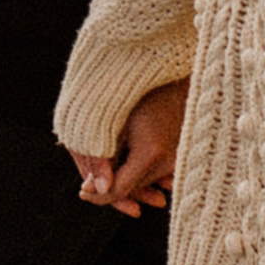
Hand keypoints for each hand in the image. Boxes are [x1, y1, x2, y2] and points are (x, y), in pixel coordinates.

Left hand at [76, 77, 187, 216]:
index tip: (81, 191)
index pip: (119, 190)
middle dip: (111, 188)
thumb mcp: (113, 124)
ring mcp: (180, 158)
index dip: (97, 195)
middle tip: (87, 186)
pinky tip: (127, 165)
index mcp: (150, 155)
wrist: (169, 69)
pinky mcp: (184, 151)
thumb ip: (102, 161)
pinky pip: (159, 170)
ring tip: (105, 175)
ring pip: (146, 180)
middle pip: (134, 188)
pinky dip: (143, 171)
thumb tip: (90, 191)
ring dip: (127, 180)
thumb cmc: (135, 90)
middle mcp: (170, 162)